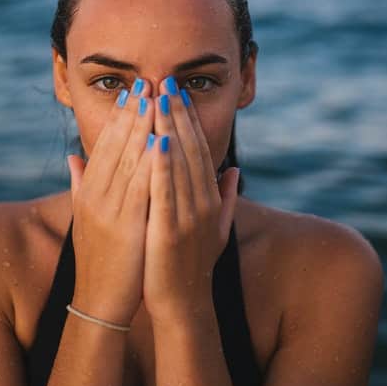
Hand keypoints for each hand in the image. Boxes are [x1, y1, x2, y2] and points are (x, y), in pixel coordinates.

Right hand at [67, 78, 154, 325]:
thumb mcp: (84, 218)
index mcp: (88, 192)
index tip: (133, 91)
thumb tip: (73, 157)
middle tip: (148, 82)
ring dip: (143, 127)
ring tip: (155, 99)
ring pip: (128, 160)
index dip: (119, 117)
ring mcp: (109, 211)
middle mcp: (95, 196)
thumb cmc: (99, 260)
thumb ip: (79, 185)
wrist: (99, 301)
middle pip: (116, 146)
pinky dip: (150, 163)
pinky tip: (161, 141)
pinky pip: (140, 189)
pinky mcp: (126, 227)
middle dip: (134, 112)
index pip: (105, 146)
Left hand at [142, 76, 239, 325]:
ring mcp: (188, 216)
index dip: (188, 120)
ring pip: (178, 163)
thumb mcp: (215, 228)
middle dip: (176, 114)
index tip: (176, 92)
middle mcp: (202, 203)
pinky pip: (164, 191)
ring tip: (156, 98)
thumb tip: (233, 170)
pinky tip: (153, 139)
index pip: (198, 150)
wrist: (183, 305)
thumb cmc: (194, 265)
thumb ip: (225, 197)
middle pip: (189, 149)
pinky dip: (160, 164)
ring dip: (167, 128)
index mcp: (209, 199)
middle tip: (164, 81)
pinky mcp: (170, 231)